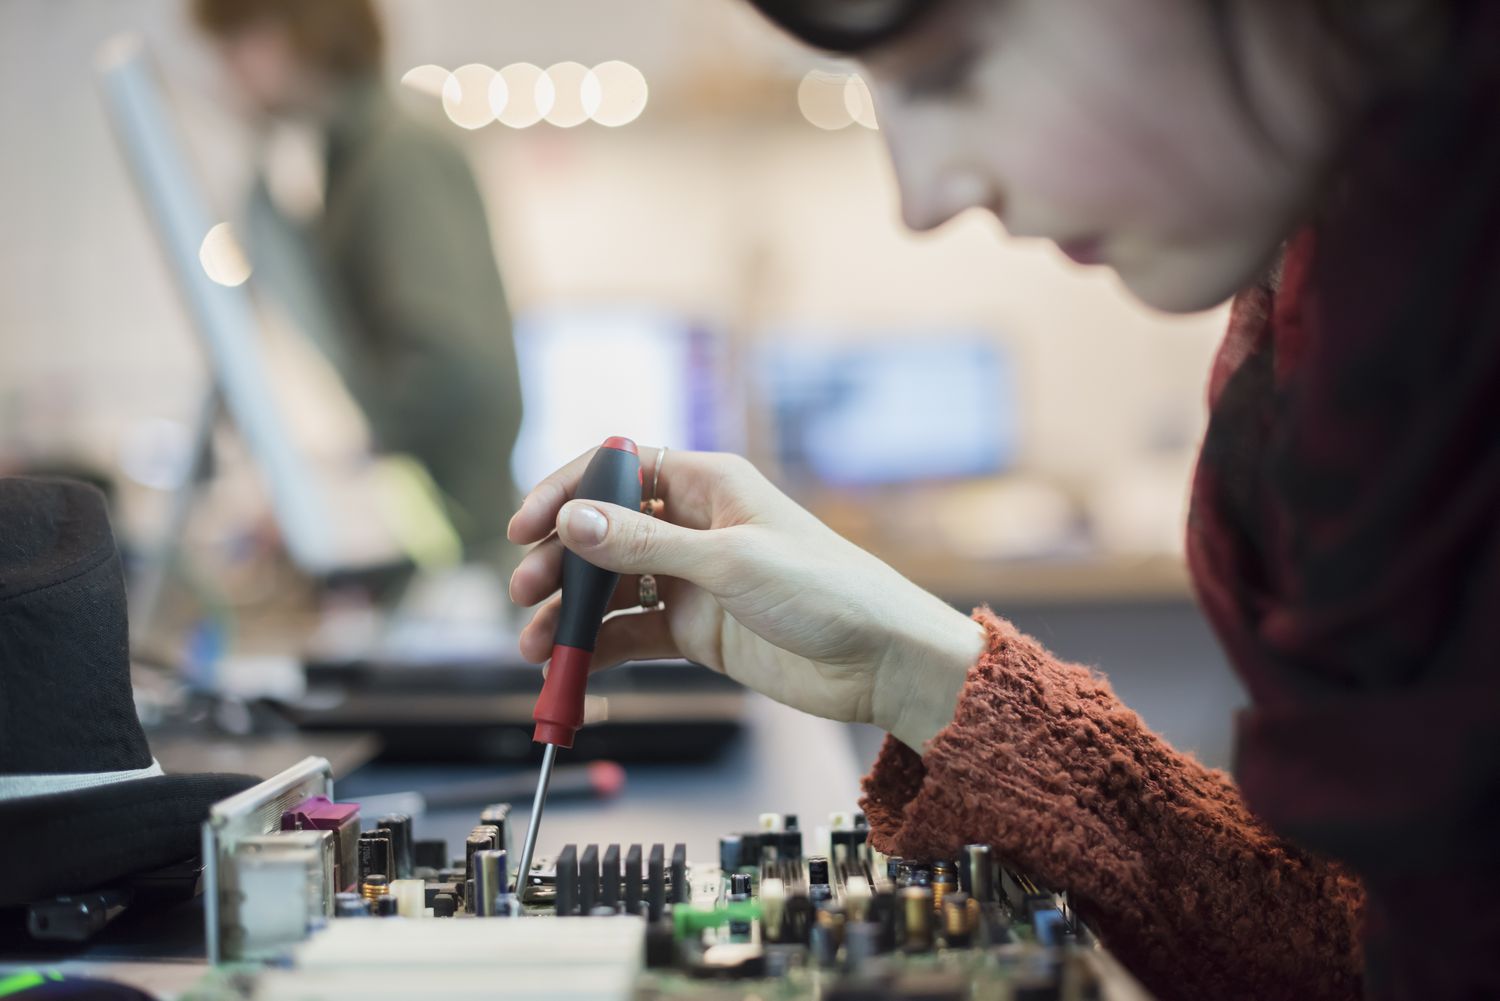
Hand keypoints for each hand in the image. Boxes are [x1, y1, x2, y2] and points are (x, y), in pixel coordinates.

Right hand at [507, 448, 984, 750]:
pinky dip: (598, 650)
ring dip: (570, 613)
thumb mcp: (731, 562)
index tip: (525, 528)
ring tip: (537, 647)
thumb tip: (572, 519)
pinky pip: (631, 634)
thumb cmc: (828, 590)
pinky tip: (571, 668)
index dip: (565, 493)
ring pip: (610, 588)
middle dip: (559, 562)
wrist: (882, 661)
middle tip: (526, 593)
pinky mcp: (696, 630)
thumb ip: (647, 545)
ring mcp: (692, 580)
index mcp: (707, 483)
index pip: (616, 470)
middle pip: (602, 532)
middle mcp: (694, 526)